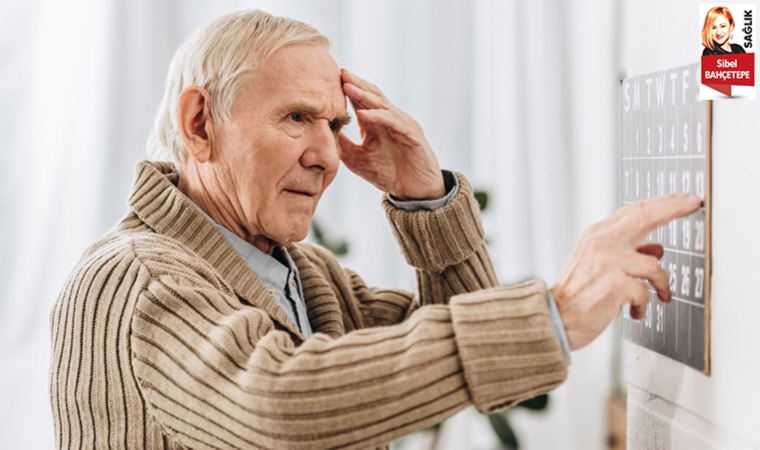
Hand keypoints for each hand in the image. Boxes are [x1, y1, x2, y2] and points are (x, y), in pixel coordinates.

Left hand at [338, 69, 444, 199]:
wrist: (416, 190)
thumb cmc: (390, 174)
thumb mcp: (359, 160)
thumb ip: (344, 145)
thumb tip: (324, 134)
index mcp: (378, 123)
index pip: (361, 101)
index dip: (348, 89)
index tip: (329, 79)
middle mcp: (390, 119)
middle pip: (372, 95)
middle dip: (355, 83)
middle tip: (339, 72)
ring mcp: (402, 124)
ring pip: (381, 105)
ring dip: (363, 95)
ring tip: (347, 86)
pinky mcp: (412, 135)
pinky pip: (393, 122)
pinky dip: (377, 117)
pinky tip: (362, 114)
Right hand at [553, 194, 701, 350]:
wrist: (556, 318)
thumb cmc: (577, 293)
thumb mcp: (598, 264)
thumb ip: (626, 252)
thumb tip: (656, 249)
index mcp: (596, 235)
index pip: (633, 211)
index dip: (662, 203)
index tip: (683, 199)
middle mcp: (602, 243)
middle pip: (645, 216)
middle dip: (673, 208)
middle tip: (692, 204)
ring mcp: (609, 263)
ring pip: (653, 264)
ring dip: (661, 283)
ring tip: (660, 294)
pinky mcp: (616, 286)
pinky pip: (645, 292)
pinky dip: (643, 304)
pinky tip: (635, 310)